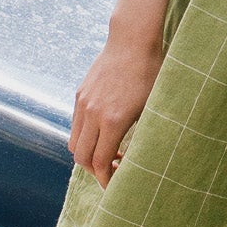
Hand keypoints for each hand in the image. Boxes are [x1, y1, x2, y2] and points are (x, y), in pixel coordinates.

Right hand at [70, 33, 162, 186]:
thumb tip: (139, 161)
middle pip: (82, 158)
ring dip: (89, 155)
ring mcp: (83, 103)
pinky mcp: (80, 94)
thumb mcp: (152, 107)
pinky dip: (86, 138)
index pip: (99, 163)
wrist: (132, 40)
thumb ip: (141, 135)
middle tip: (115, 172)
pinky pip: (76, 126)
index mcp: (112, 121)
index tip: (117, 186)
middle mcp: (92, 114)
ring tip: (112, 153)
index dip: (107, 180)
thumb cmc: (150, 74)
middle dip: (96, 172)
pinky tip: (105, 133)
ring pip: (74, 143)